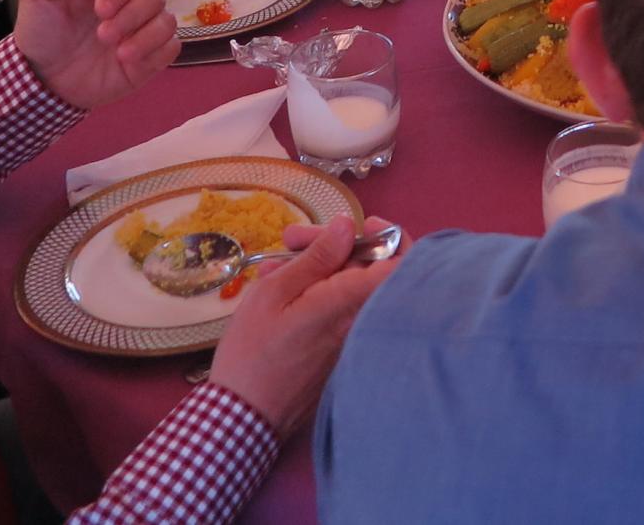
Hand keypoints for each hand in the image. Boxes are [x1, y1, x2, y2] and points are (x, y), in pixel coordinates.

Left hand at [12, 0, 178, 109]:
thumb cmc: (42, 30)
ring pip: (168, 20)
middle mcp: (130, 3)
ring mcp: (142, 30)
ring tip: (118, 52)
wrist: (42, 76)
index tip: (100, 9)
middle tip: (103, 35)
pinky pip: (171, 47)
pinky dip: (155, 52)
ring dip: (145, 35)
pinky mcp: (150, 57)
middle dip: (131, 15)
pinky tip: (128, 62)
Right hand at [207, 213, 404, 435]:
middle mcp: (362, 322)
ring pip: (349, 289)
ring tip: (272, 267)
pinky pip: (339, 312)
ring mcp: (354, 339)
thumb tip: (348, 226)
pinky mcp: (341, 353)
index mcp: (350, 303)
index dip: (388, 238)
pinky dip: (316, 295)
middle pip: (370, 270)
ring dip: (317, 270)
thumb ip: (317, 258)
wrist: (243, 417)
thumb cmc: (253, 351)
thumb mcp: (275, 293)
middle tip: (290, 241)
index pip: (400, 263)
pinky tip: (280, 289)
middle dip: (334, 247)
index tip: (359, 227)